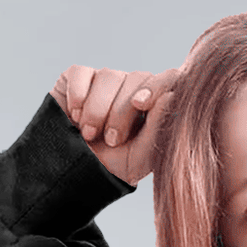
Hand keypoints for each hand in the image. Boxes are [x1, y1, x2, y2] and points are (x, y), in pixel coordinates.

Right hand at [50, 62, 187, 186]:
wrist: (75, 172)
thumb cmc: (113, 166)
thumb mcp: (140, 157)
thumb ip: (158, 128)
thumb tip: (171, 95)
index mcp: (155, 103)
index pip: (168, 79)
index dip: (157, 85)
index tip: (141, 105)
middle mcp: (133, 86)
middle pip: (137, 78)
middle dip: (121, 113)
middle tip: (111, 141)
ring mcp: (107, 79)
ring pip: (108, 76)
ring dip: (97, 110)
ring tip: (89, 135)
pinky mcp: (79, 76)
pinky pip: (81, 74)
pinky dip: (78, 96)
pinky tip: (75, 116)